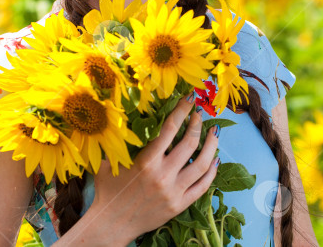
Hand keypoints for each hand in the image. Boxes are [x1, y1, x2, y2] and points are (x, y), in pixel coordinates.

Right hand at [90, 93, 219, 243]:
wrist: (111, 224)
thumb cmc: (107, 190)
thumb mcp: (108, 162)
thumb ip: (118, 142)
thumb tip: (119, 117)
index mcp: (145, 161)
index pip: (169, 129)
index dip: (182, 111)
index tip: (190, 99)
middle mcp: (162, 175)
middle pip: (189, 143)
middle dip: (197, 124)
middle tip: (200, 114)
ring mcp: (173, 191)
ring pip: (202, 164)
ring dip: (211, 145)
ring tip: (214, 132)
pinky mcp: (180, 205)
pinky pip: (203, 186)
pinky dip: (212, 171)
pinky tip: (215, 159)